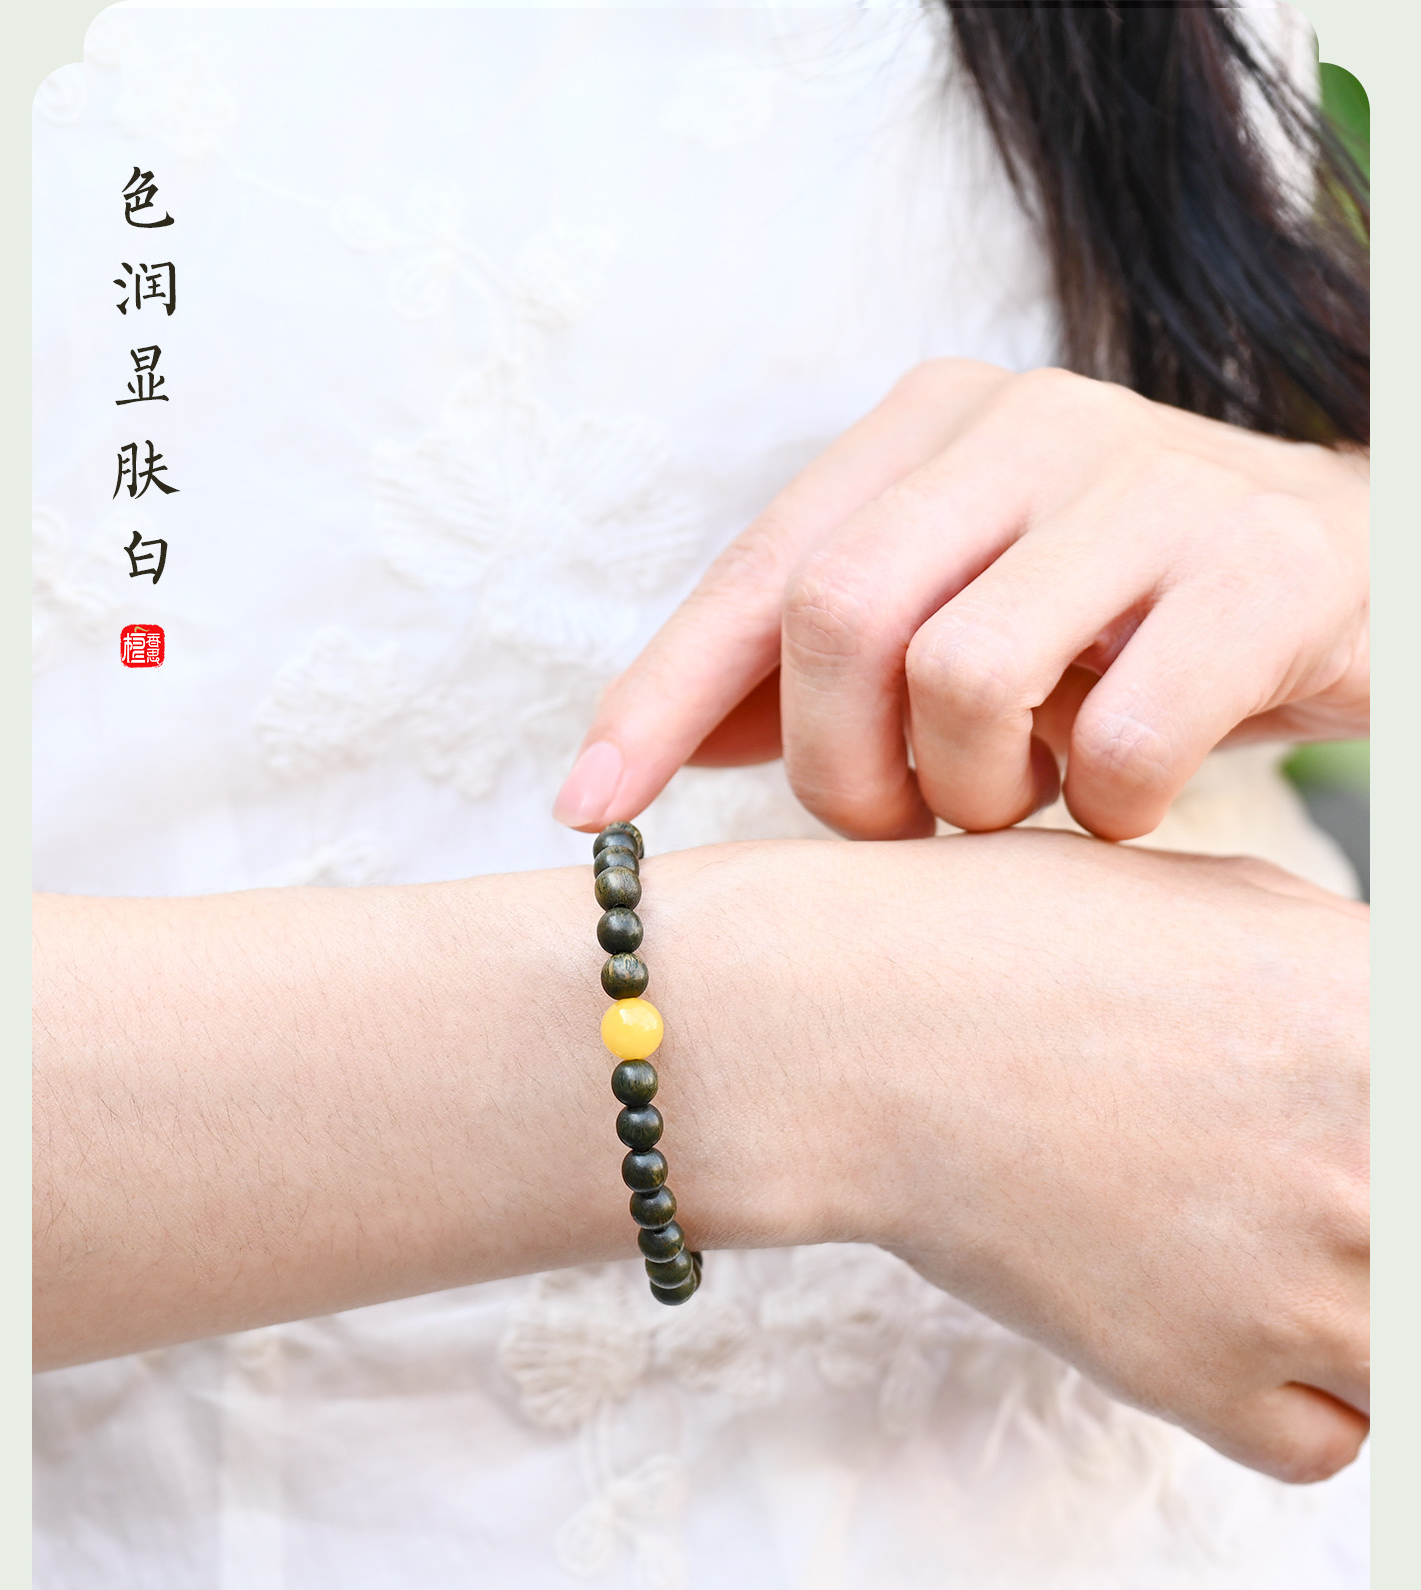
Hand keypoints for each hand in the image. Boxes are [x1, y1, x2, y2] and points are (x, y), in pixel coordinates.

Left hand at [555, 362, 1368, 841]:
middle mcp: (1029, 421)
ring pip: (961, 678)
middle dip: (837, 767)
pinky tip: (1118, 800)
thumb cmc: (1118, 617)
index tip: (588, 807)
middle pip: (838, 612)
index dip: (661, 695)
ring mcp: (1149, 483)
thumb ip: (814, 671)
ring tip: (1020, 795)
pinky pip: (1118, 746)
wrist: (1346, 574)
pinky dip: (1098, 813)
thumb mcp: (959, 615)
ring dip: (971, 794)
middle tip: (896, 824)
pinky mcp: (1257, 570)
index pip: (763, 569)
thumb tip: (647, 755)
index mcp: (932, 426)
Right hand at [645, 830, 1367, 1482]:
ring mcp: (1304, 1283)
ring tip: (1260, 1247)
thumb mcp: (1237, 906)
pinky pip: (1328, 1440)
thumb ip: (1366, 986)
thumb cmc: (1024, 943)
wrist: (862, 1035)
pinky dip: (1288, 1394)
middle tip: (1290, 1194)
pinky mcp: (1210, 1378)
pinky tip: (1208, 1307)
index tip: (1360, 1163)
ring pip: (1405, 1360)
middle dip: (1375, 1229)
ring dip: (1360, 1324)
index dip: (1392, 1160)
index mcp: (1387, 1024)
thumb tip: (1393, 1048)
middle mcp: (1382, 1162)